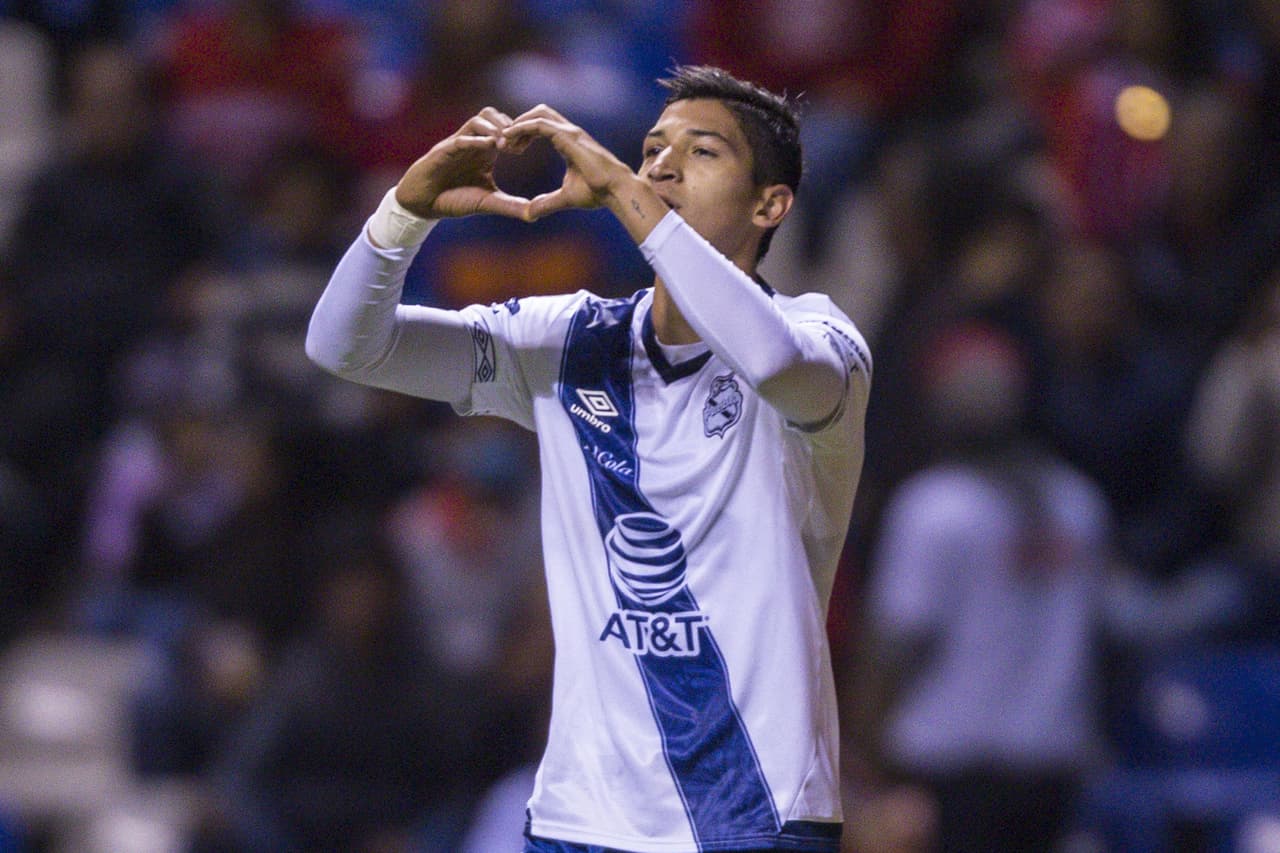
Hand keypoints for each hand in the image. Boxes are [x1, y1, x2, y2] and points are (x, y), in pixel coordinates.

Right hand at [394, 108, 533, 219]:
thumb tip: (535, 215)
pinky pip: (462, 138)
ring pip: (478, 119)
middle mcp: (473, 142)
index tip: (526, 147)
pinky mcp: (444, 151)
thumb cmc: (454, 199)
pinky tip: (490, 146)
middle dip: (508, 126)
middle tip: (517, 145)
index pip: (505, 128)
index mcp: (485, 150)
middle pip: (493, 115)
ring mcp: (458, 144)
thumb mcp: (487, 202)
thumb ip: (510, 206)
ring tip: (504, 145)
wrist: (423, 204)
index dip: (518, 132)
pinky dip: (476, 140)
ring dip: (494, 128)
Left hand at [501, 105, 637, 219]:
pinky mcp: (568, 136)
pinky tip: (509, 138)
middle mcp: (569, 132)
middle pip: (538, 113)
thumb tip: (531, 213)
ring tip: (504, 141)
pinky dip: (522, 127)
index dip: (524, 133)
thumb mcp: (566, 197)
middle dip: (519, 124)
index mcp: (568, 141)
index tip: (511, 149)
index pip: (542, 126)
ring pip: (537, 114)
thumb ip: (547, 202)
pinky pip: (539, 124)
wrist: (615, 190)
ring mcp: (570, 131)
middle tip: (504, 144)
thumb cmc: (598, 192)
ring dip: (518, 124)